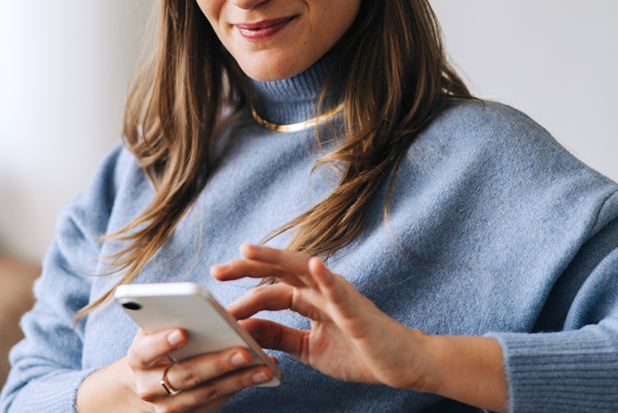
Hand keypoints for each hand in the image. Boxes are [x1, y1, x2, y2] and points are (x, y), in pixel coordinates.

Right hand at [76, 326, 273, 412]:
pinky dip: (238, 388)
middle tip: (244, 352)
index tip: (183, 332)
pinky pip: (215, 404)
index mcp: (139, 358)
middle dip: (217, 363)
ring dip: (237, 380)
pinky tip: (259, 375)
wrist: (150, 382)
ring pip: (206, 393)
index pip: (146, 351)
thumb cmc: (160, 345)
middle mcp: (149, 387)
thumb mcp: (157, 328)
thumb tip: (205, 307)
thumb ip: (172, 317)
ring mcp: (168, 407)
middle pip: (185, 375)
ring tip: (263, 368)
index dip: (162, 342)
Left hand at [209, 243, 433, 390]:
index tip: (215, 298)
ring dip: (276, 258)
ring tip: (249, 251)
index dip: (243, 293)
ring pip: (304, 269)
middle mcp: (321, 290)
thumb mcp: (308, 348)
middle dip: (248, 267)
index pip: (270, 289)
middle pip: (279, 271)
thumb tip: (245, 330)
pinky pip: (340, 290)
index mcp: (309, 300)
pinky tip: (314, 265)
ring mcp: (340, 296)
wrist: (401, 366)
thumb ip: (279, 336)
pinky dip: (327, 276)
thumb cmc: (360, 353)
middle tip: (216, 270)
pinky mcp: (358, 310)